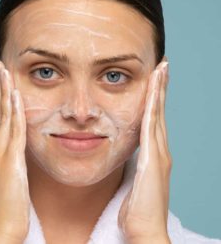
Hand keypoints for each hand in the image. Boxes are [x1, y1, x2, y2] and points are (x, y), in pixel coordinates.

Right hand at [0, 60, 29, 242]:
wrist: (2, 231)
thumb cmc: (7, 208)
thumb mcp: (7, 180)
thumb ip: (10, 162)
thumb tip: (15, 151)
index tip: (0, 81)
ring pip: (2, 116)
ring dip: (3, 92)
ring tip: (3, 70)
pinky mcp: (9, 161)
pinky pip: (12, 130)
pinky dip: (12, 112)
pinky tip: (14, 95)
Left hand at [118, 60, 171, 243]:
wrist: (145, 230)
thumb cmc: (137, 210)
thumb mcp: (134, 181)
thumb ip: (134, 166)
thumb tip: (129, 157)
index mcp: (153, 153)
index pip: (154, 119)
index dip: (155, 98)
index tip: (154, 80)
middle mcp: (159, 149)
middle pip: (159, 111)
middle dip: (161, 87)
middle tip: (163, 66)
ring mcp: (159, 153)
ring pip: (158, 113)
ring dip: (159, 90)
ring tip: (161, 69)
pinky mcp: (153, 158)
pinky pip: (152, 125)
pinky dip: (153, 106)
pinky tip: (154, 90)